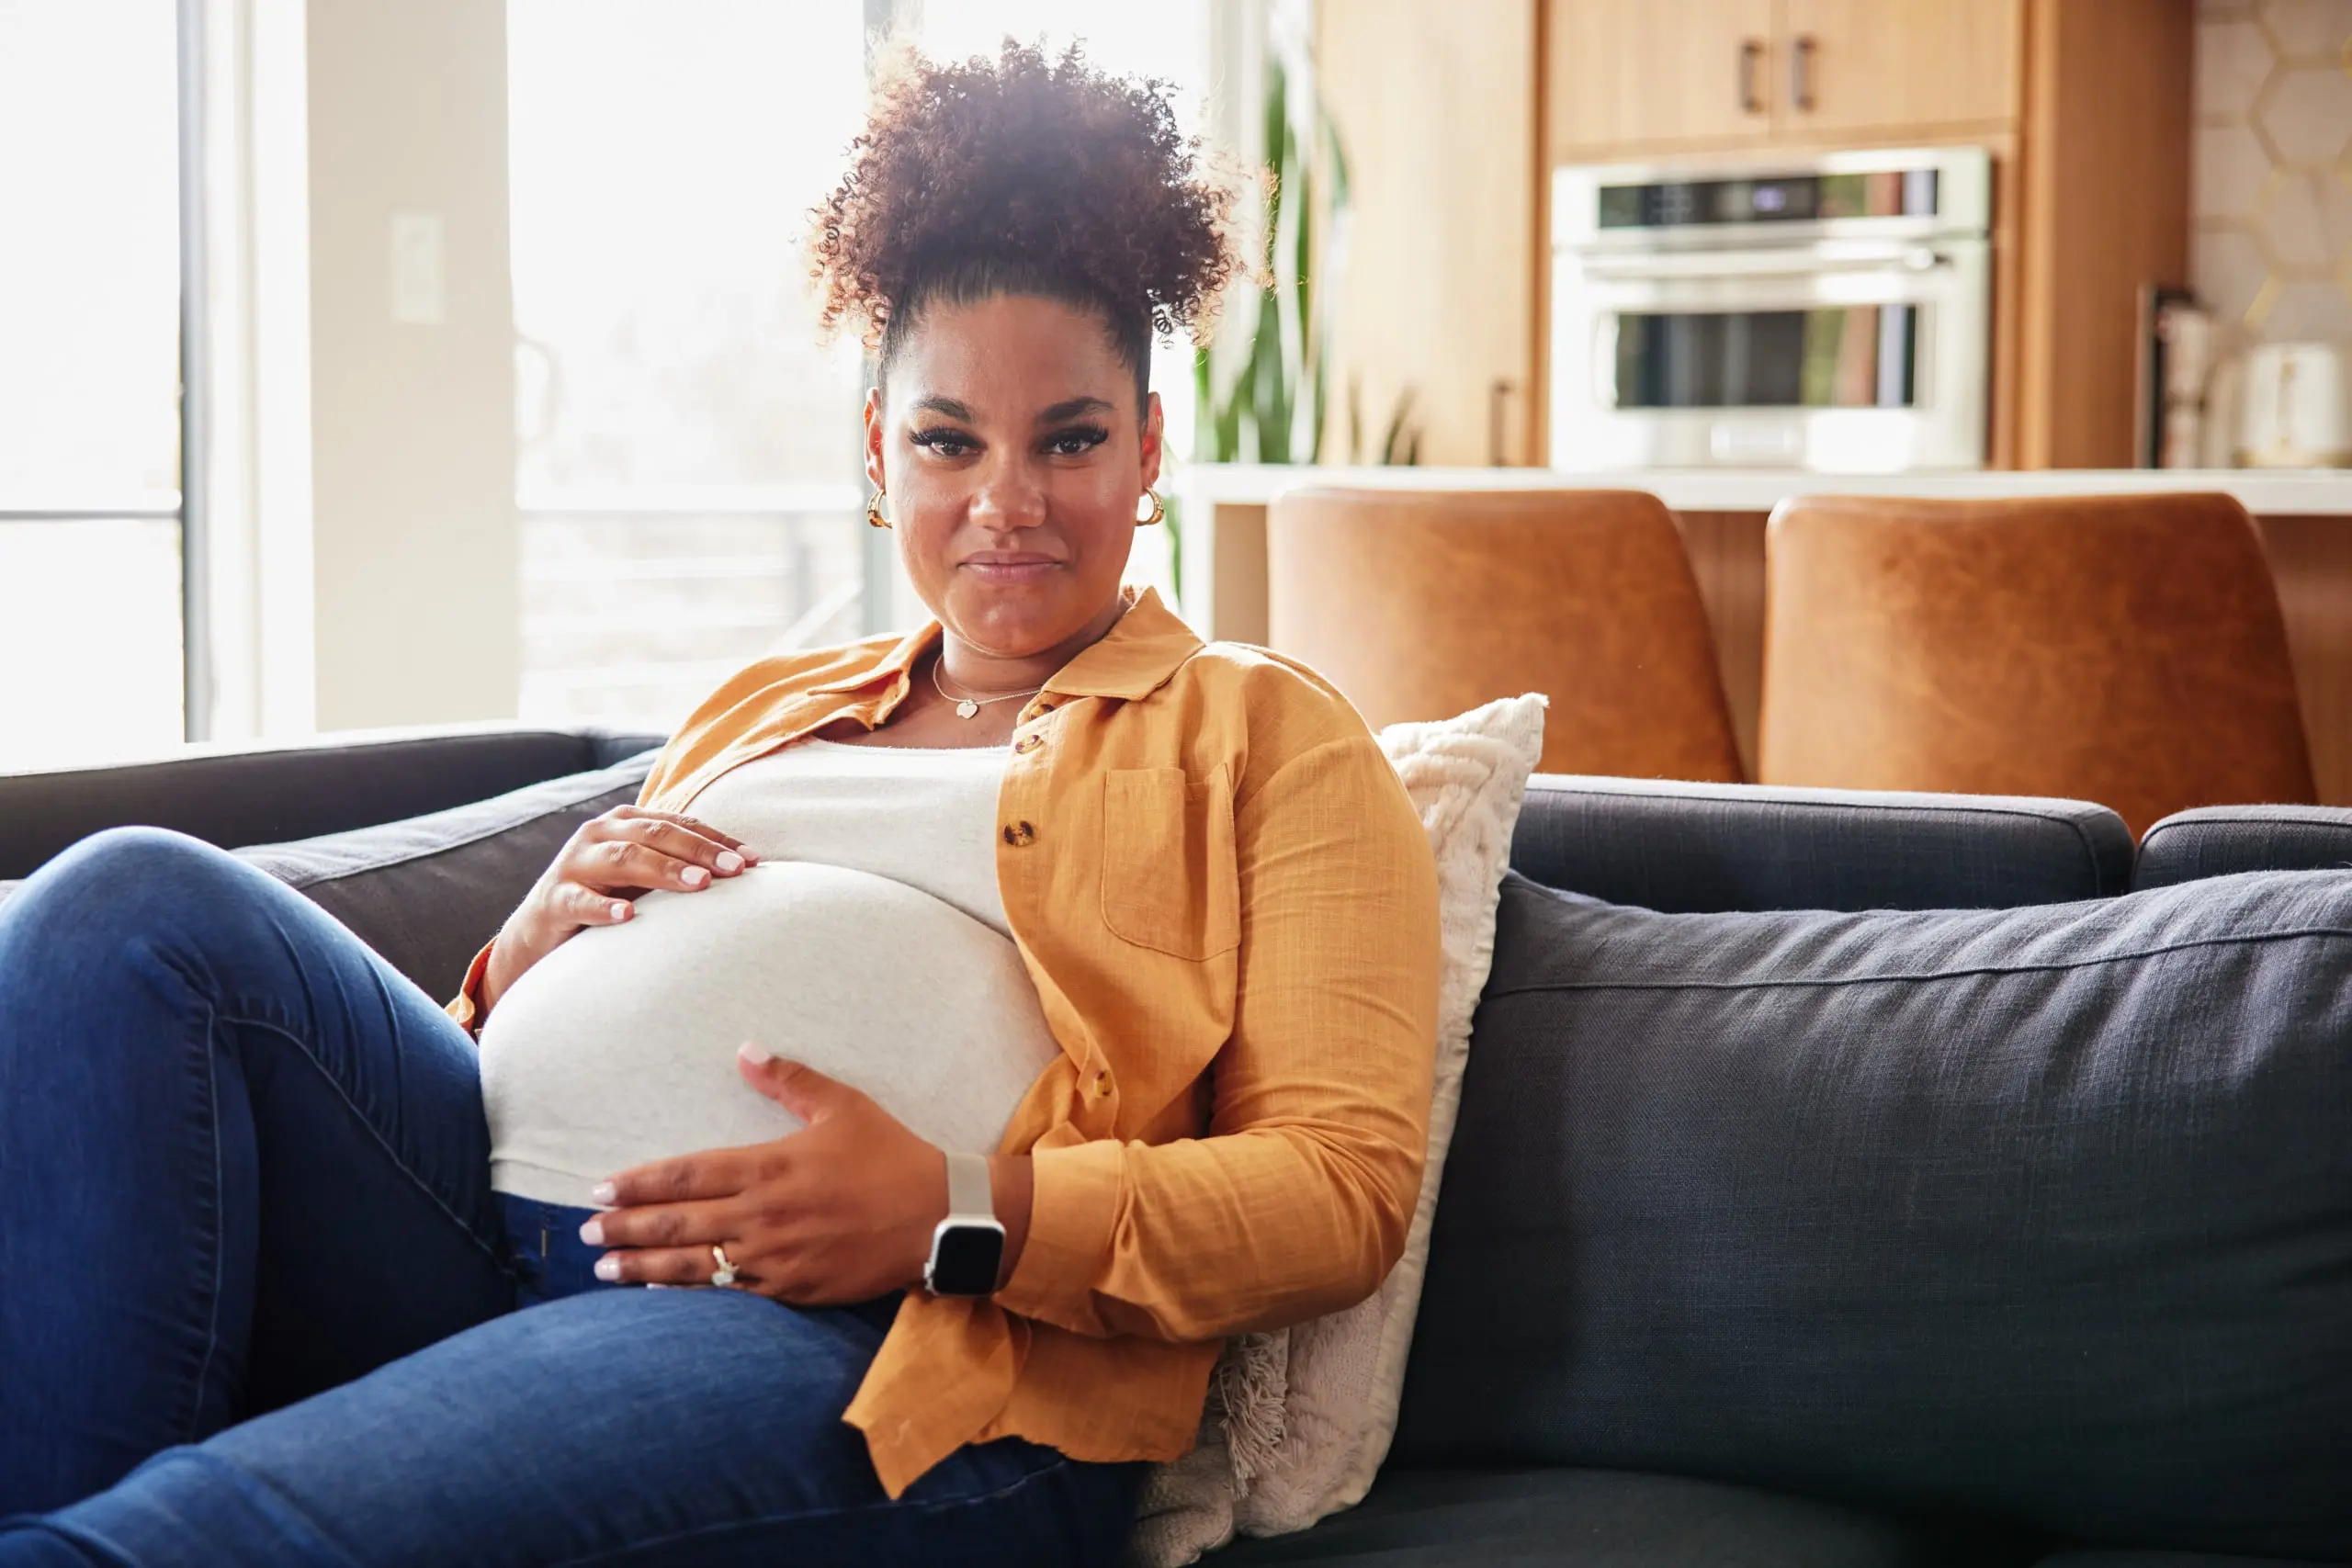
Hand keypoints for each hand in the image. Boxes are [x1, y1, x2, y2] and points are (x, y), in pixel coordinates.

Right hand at [478, 806, 753, 1016]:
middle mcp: (599, 834)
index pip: (679, 825)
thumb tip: (745, 871)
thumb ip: (681, 866)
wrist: (540, 932)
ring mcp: (574, 864)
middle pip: (656, 834)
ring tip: (698, 885)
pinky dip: (605, 908)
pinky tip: (628, 917)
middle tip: (735, 871)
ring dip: (664, 870)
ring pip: (624, 858)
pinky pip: (581, 901)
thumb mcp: (643, 877)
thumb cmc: (605, 897)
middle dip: (699, 851)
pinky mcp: (554, 899)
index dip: (716, 840)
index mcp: (625, 822)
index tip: (753, 861)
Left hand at [580, 1046, 1028, 1304]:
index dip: (639, 1184)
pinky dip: (689, 1293)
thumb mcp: (843, 1105)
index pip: (686, 1176)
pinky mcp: (790, 1289)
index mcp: (769, 1167)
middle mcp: (762, 1216)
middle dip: (626, 1228)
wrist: (937, 1219)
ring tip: (605, 1268)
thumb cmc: (891, 1156)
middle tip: (588, 1230)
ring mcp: (773, 1259)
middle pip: (677, 1225)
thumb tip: (746, 1050)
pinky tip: (663, 1293)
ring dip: (643, 1268)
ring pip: (693, 1266)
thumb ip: (789, 1079)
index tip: (602, 1188)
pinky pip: (727, 1294)